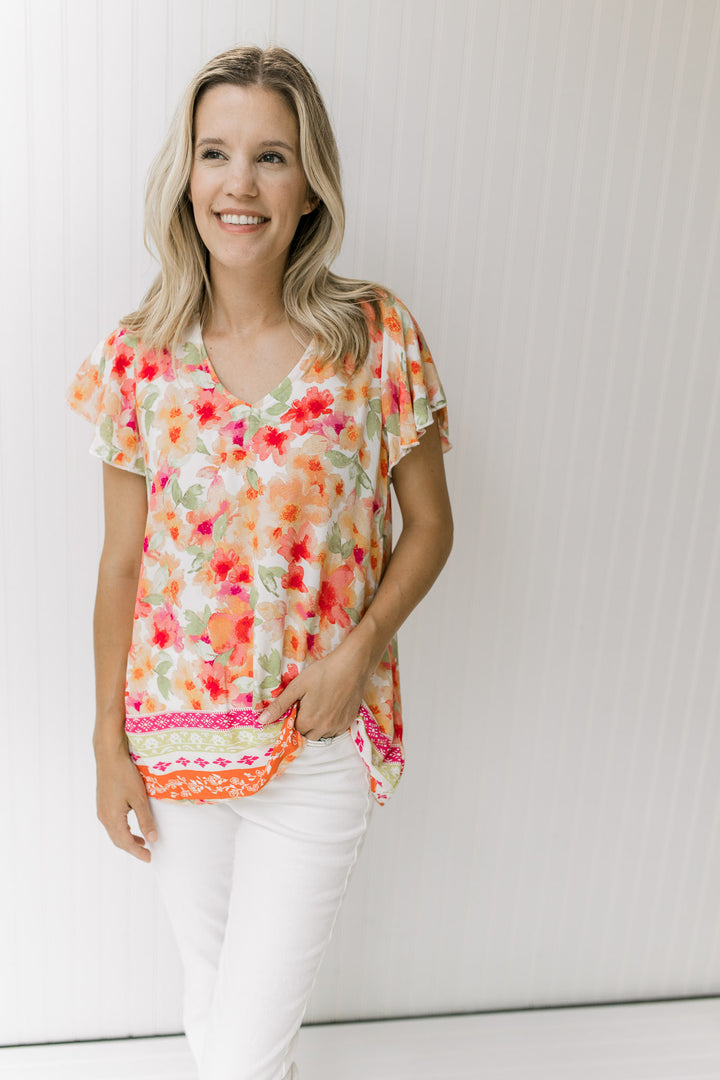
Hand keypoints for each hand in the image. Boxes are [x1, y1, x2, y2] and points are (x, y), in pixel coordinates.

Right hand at [94, 745, 157, 862]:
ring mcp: (102, 810)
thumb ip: (146, 820)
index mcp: (112, 819)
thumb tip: (152, 838)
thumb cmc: (125, 775)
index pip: (125, 843)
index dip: (137, 852)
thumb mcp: (139, 799)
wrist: (109, 757)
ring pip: (114, 832)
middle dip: (132, 848)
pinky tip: (131, 826)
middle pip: (118, 840)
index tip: (149, 858)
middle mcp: (104, 817)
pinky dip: (122, 829)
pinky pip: (112, 823)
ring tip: (142, 842)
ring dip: (127, 839)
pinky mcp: (103, 803)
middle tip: (147, 854)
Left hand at [258, 645, 368, 739]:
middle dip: (305, 723)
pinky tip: (332, 706)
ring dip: (318, 725)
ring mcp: (338, 726)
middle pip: (308, 734)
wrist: (352, 665)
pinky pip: (335, 730)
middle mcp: (324, 728)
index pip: (294, 729)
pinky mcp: (349, 721)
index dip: (294, 716)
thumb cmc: (322, 673)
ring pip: (323, 734)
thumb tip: (261, 722)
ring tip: (321, 704)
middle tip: (309, 703)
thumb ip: (279, 706)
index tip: (299, 704)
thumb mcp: (297, 687)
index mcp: (309, 721)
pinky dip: (331, 723)